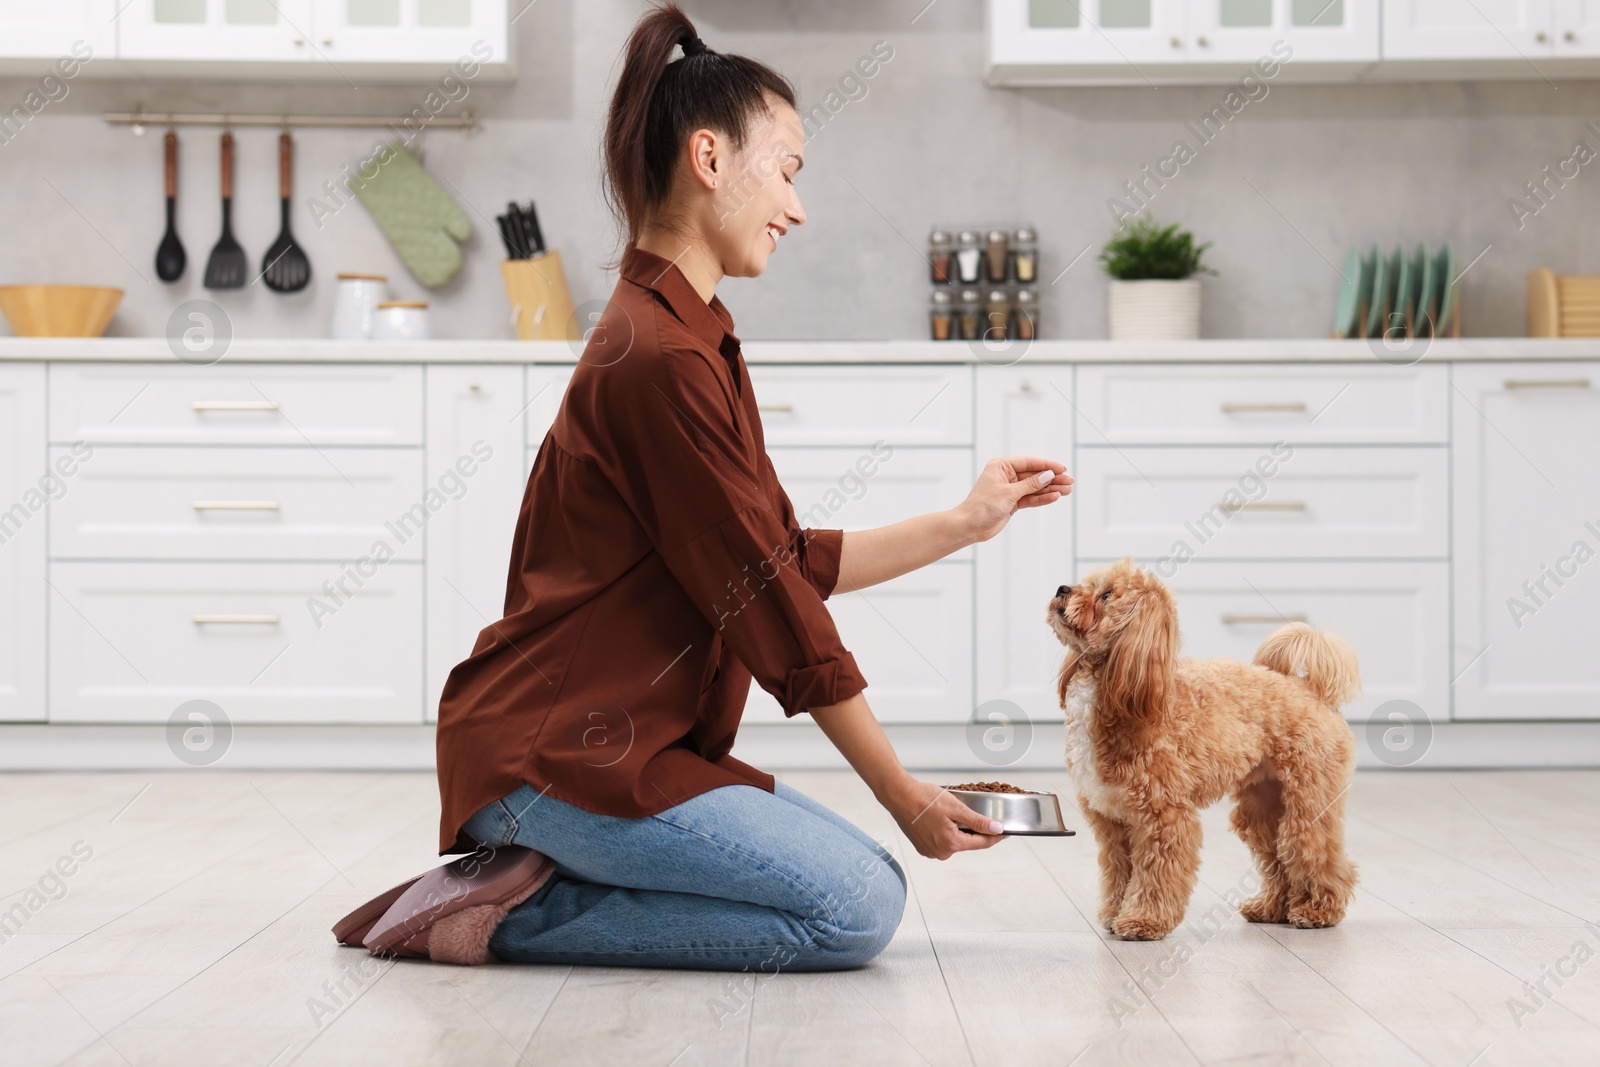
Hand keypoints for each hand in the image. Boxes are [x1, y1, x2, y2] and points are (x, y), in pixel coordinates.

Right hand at [883, 776, 1008, 859]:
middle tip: (973, 813)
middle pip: (967, 842)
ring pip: (954, 842)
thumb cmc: (924, 798)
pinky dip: (945, 832)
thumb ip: (977, 821)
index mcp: (951, 843)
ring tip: (952, 813)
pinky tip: (940, 818)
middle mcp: (941, 852)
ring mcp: (930, 851)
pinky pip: (941, 841)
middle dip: (973, 830)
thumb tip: (996, 829)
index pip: (981, 843)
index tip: (1006, 831)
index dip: (996, 836)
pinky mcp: (922, 847)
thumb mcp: (955, 807)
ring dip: (958, 830)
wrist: (898, 796)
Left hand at [957, 456, 1071, 543]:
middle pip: (1034, 475)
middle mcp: (1006, 476)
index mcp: (1001, 466)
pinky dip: (1042, 498)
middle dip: (1052, 478)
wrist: (970, 526)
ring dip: (1050, 489)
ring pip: (1034, 487)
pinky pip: (1030, 498)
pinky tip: (1055, 497)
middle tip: (1070, 482)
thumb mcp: (1009, 493)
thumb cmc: (983, 506)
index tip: (1062, 469)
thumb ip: (1030, 484)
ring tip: (1067, 490)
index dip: (1046, 465)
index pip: (1029, 463)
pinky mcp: (1012, 502)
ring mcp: (1010, 489)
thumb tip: (1048, 474)